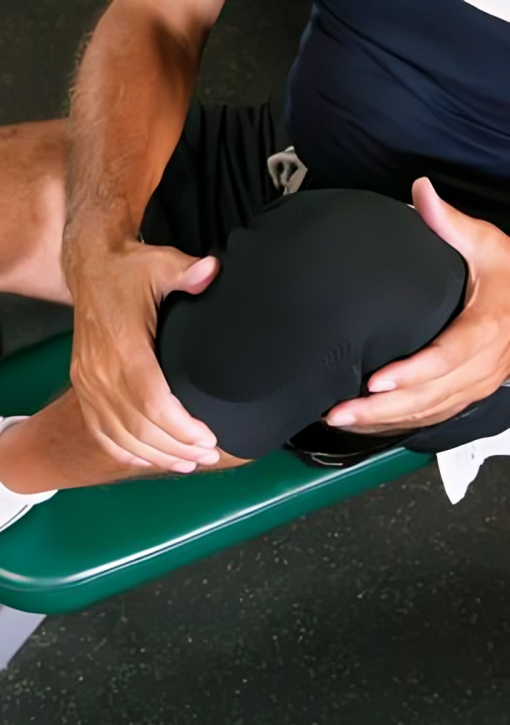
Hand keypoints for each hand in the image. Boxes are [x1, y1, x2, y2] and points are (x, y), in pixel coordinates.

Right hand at [66, 236, 220, 472]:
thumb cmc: (129, 270)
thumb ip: (186, 272)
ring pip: (120, 435)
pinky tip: (147, 460)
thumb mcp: (159, 263)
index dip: (180, 428)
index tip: (208, 439)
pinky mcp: (82, 386)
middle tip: (208, 456)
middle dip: (176, 448)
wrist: (90, 268)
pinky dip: (124, 451)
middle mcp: (99, 370)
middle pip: (139, 426)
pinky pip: (100, 430)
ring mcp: (87, 381)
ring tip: (187, 464)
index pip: (151, 402)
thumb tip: (212, 271)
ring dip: (155, 456)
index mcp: (122, 345)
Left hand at [326, 177, 509, 434]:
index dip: (412, 373)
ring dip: (383, 421)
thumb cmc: (509, 277)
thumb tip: (422, 191)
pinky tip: (365, 425)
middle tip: (340, 410)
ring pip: (429, 412)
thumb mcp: (488, 245)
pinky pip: (432, 417)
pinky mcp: (466, 395)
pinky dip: (397, 424)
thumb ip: (450, 223)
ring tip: (340, 419)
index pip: (448, 357)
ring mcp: (476, 385)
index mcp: (488, 327)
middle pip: (430, 395)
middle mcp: (484, 364)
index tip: (375, 380)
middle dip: (382, 408)